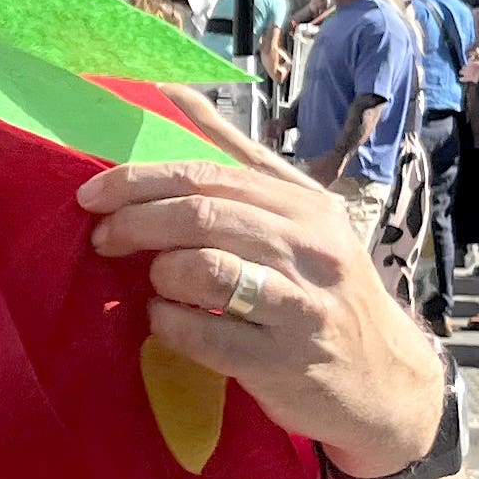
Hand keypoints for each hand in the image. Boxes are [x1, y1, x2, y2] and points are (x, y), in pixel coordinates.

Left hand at [79, 120, 447, 478]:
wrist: (384, 383)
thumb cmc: (325, 292)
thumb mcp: (300, 219)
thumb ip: (238, 158)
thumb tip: (174, 95)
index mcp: (307, 206)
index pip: (210, 175)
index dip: (141, 180)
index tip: (94, 193)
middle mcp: (310, 248)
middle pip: (202, 215)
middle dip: (136, 222)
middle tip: (103, 237)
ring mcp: (300, 307)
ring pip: (204, 269)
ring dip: (159, 274)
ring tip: (154, 282)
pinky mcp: (281, 362)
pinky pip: (203, 334)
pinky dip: (168, 323)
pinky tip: (166, 320)